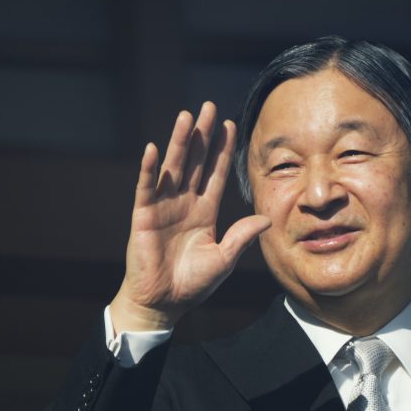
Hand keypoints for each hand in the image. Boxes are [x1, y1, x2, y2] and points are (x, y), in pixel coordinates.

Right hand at [109, 102, 270, 331]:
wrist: (163, 303)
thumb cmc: (193, 284)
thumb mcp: (224, 259)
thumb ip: (242, 237)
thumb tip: (266, 218)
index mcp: (204, 212)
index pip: (215, 174)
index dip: (222, 151)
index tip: (230, 125)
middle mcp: (184, 204)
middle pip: (194, 162)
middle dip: (202, 135)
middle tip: (208, 107)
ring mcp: (162, 207)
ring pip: (173, 168)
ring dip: (179, 142)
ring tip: (186, 117)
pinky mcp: (143, 217)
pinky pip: (147, 188)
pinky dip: (150, 169)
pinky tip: (154, 149)